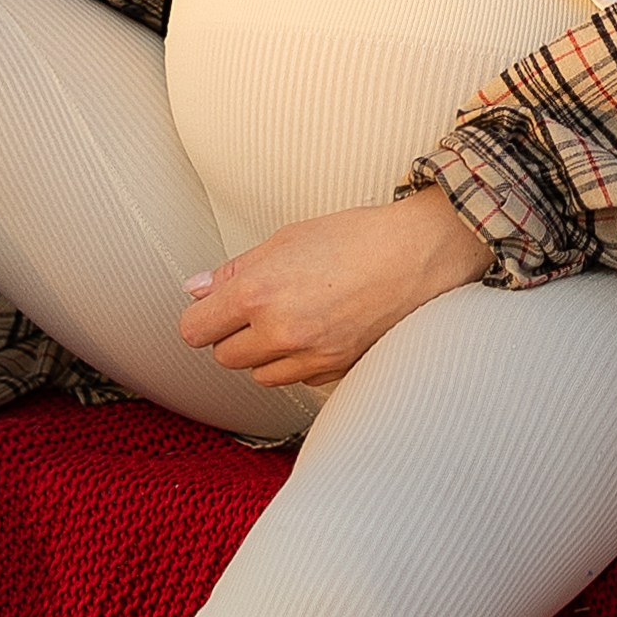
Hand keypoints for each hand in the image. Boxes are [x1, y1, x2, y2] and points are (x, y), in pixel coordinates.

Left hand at [179, 189, 491, 387]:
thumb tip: (196, 289)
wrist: (421, 253)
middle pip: (225, 357)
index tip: (214, 308)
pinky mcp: (338, 371)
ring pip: (261, 375)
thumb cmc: (359, 238)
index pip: (195, 329)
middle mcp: (281, 332)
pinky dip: (300, 362)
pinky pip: (299, 378)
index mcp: (259, 293)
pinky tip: (320, 330)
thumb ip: (234, 270)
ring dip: (266, 353)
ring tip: (294, 318)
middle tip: (260, 306)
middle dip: (235, 334)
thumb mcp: (287, 239)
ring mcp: (311, 357)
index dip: (202, 317)